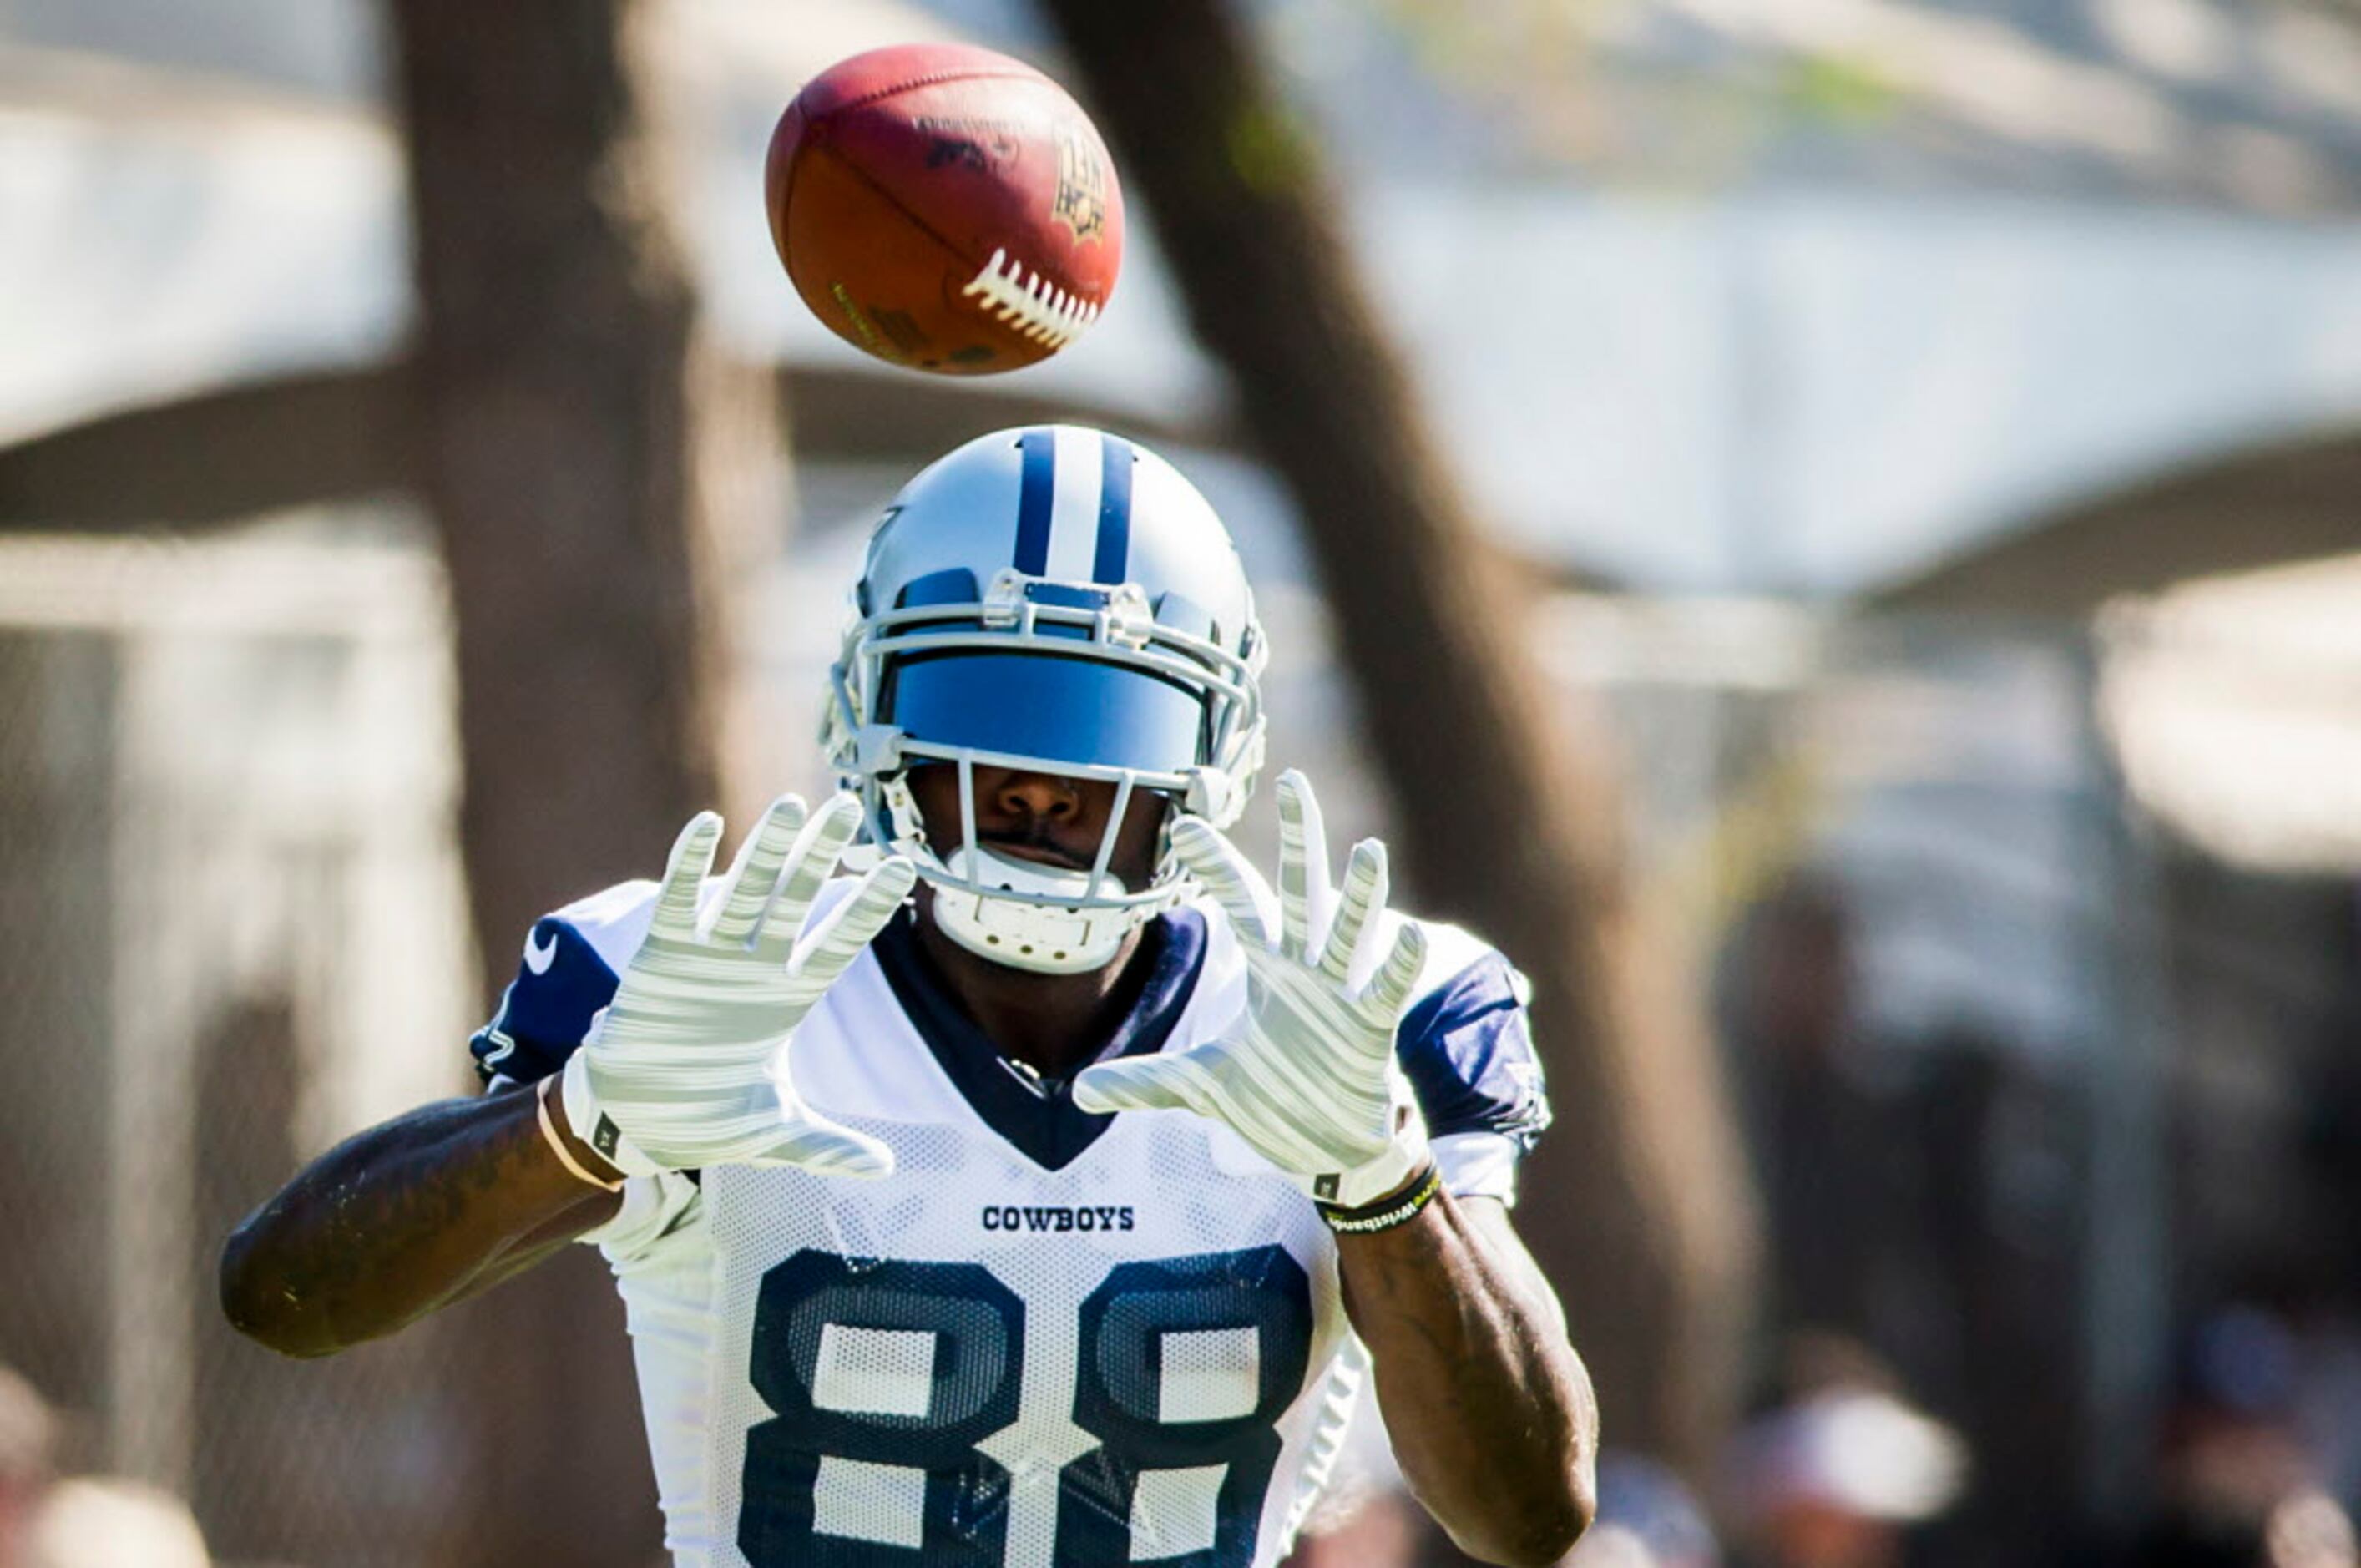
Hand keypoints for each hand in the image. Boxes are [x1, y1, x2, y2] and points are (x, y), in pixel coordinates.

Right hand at [560, 793, 914, 1178]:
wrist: (637, 1121)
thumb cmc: (709, 1121)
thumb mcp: (776, 1135)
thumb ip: (828, 1147)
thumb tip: (886, 1171)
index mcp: (790, 998)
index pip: (839, 942)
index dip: (867, 908)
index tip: (902, 870)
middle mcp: (756, 966)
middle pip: (798, 899)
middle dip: (821, 854)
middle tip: (849, 806)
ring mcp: (710, 955)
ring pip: (746, 890)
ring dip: (766, 847)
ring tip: (791, 804)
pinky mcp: (662, 956)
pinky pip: (678, 901)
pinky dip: (688, 864)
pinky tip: (705, 826)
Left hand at [1074, 770, 1429, 1206]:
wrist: (1328, 1147)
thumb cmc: (1276, 1100)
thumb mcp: (1201, 1087)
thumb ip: (1144, 1081)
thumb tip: (1079, 1094)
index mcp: (1268, 968)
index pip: (1239, 902)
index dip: (1215, 863)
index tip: (1184, 821)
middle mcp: (1305, 969)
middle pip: (1300, 891)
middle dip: (1297, 838)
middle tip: (1294, 780)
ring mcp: (1340, 996)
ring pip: (1350, 933)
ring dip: (1361, 894)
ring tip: (1370, 849)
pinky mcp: (1368, 1033)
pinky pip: (1385, 994)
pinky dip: (1397, 966)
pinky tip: (1407, 936)